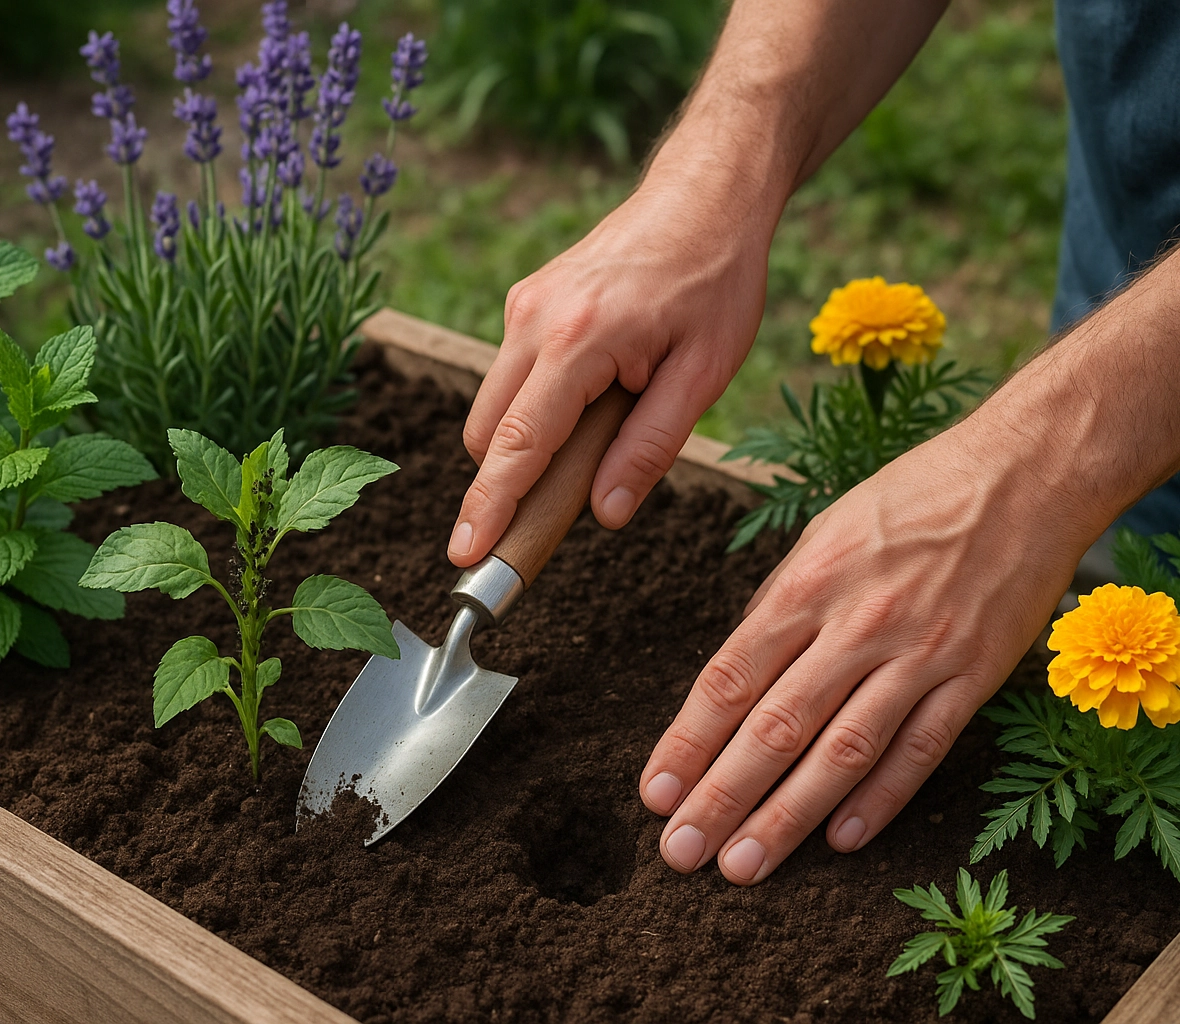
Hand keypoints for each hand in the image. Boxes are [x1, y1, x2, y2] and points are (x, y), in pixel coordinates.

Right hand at [447, 171, 775, 565]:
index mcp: (575, 341)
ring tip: (607, 426)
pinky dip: (536, 405)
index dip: (490, 508)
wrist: (707, 195)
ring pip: (493, 405)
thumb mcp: (702, 376)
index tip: (466, 557)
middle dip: (508, 481)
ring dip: (526, 440)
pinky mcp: (528, 300)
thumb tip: (602, 514)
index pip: (516, 446)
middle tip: (567, 502)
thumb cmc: (716, 281)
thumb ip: (648, 449)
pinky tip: (598, 392)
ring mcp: (523, 305)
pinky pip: (513, 374)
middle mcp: (532, 319)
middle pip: (486, 433)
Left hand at [638, 411, 1093, 883]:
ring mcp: (919, 654)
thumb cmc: (912, 497)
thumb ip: (782, 602)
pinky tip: (840, 839)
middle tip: (682, 850)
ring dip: (788, 816)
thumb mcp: (825, 532)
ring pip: (842, 751)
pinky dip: (880, 799)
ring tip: (744, 865)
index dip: (687, 742)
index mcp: (808, 584)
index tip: (655, 792)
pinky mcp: (974, 676)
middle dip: (722, 795)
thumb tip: (742, 669)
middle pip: (776, 725)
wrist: (1023, 473)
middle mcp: (857, 624)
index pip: (730, 678)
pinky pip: (920, 749)